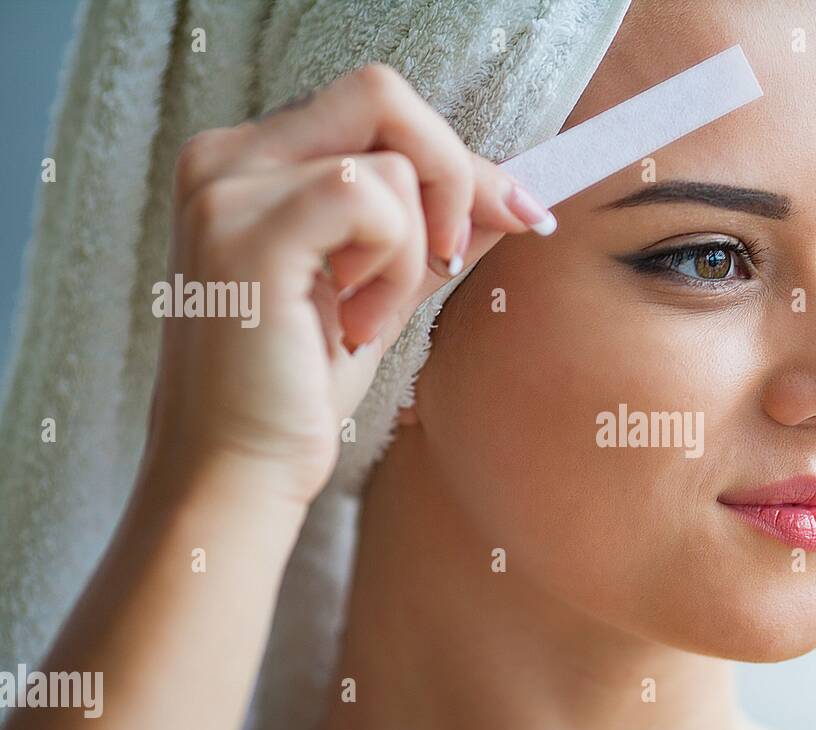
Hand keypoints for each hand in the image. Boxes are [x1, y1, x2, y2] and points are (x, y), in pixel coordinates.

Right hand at [144, 63, 554, 504]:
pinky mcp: (247, 231)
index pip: (376, 109)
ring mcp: (227, 189)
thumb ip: (431, 236)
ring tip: (366, 319)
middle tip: (452, 261)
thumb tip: (508, 199)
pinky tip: (355, 322)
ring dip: (413, 252)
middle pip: (382, 97)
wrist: (238, 470)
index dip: (454, 158)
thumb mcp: (379, 294)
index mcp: (250, 163)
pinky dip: (393, 265)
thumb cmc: (297, 391)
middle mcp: (226, 158)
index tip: (514, 213)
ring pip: (390, 161)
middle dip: (451, 176)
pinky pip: (371, 198)